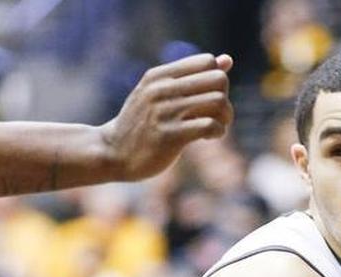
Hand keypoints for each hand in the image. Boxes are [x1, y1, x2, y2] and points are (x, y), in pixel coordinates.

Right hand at [100, 53, 234, 180]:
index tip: (207, 99)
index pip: (207, 62)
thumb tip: (227, 59)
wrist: (112, 153)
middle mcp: (162, 89)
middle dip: (225, 100)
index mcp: (160, 75)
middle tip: (216, 116)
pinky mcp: (169, 136)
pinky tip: (207, 138)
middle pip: (218, 80)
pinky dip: (217, 132)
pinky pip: (209, 125)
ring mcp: (165, 112)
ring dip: (225, 118)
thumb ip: (193, 76)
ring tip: (214, 128)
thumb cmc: (142, 123)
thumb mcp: (161, 93)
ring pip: (218, 102)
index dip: (216, 80)